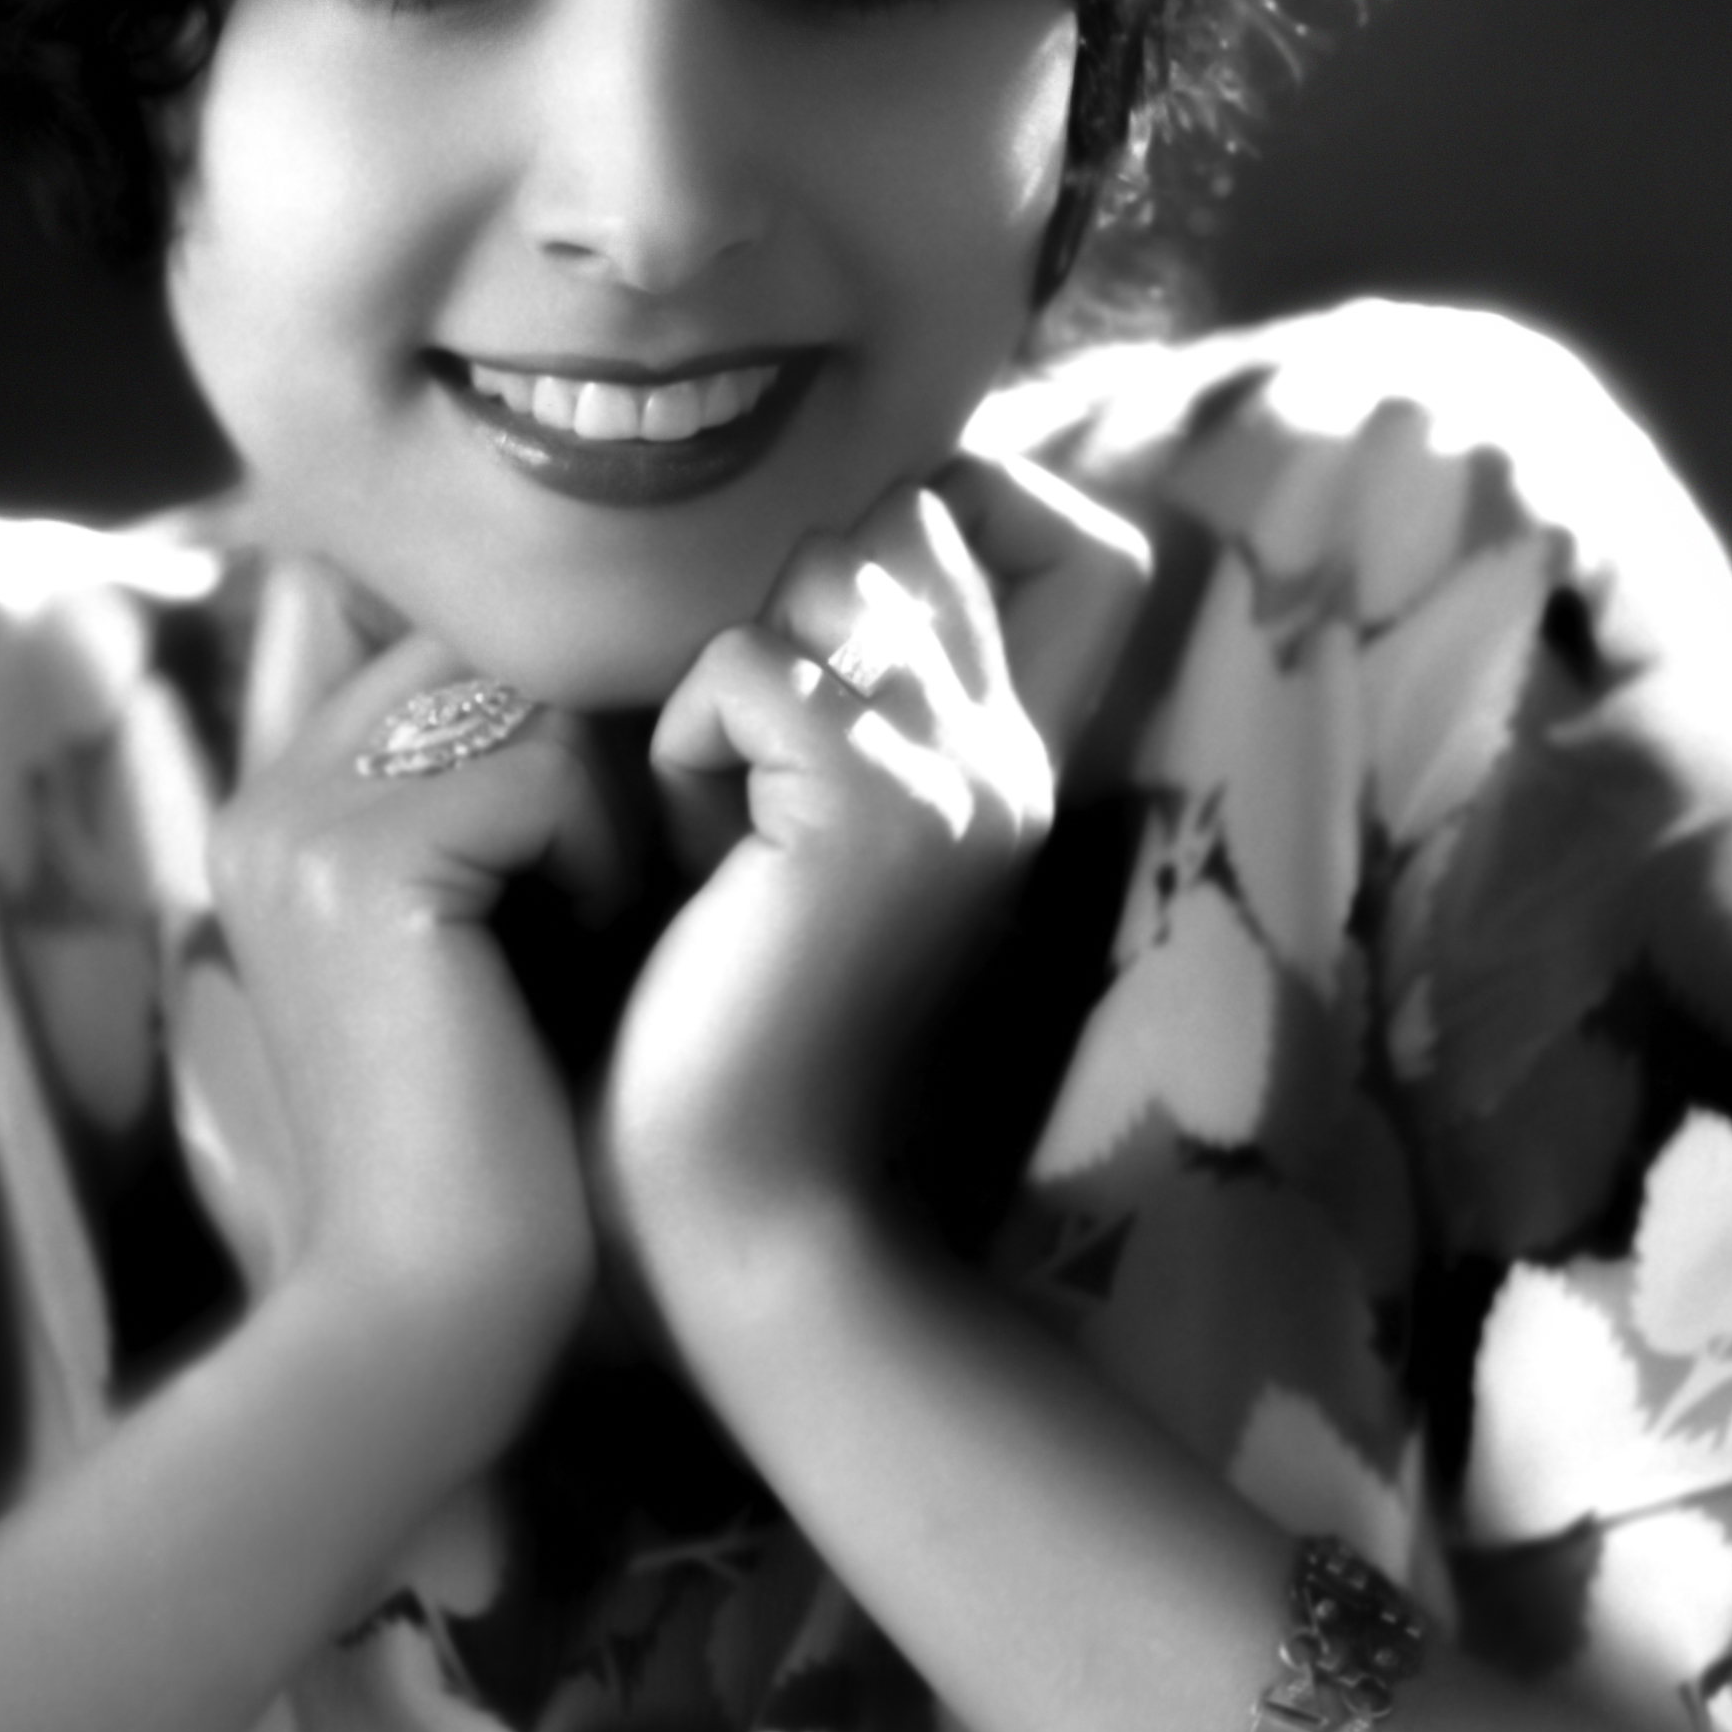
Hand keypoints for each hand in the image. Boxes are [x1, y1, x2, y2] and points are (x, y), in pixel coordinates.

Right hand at [207, 559, 608, 1355]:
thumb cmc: (505, 1134)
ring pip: (530, 702)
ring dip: (603, 809)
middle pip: (490, 657)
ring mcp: (300, 826)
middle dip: (586, 755)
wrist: (444, 1300)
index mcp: (280, 812)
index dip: (562, 735)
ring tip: (593, 927)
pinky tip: (591, 954)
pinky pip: (552, 773)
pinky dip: (606, 861)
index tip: (595, 864)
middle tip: (608, 895)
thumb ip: (502, 792)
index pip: (454, 656)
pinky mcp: (364, 865)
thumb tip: (607, 663)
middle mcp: (267, 799)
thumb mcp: (491, 929)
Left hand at [599, 454, 1148, 1278]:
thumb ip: (819, 705)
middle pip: (908, 518)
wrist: (739, 1219)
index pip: (1054, 533)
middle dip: (784, 591)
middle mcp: (1011, 754)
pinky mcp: (882, 808)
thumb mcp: (789, 837)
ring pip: (825, 569)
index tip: (807, 621)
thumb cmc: (721, 1030)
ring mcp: (962, 775)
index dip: (935, 513)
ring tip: (707, 817)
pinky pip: (742, 664)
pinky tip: (682, 867)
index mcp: (1010, 762)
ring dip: (724, 670)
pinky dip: (676, 746)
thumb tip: (775, 558)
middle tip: (729, 754)